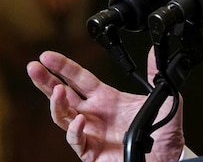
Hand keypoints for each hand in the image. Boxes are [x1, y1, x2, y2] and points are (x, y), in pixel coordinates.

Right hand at [26, 51, 184, 161]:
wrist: (168, 156)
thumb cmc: (163, 130)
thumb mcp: (164, 95)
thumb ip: (155, 73)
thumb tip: (153, 51)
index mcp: (107, 98)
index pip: (80, 78)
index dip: (64, 67)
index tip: (48, 56)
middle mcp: (95, 114)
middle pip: (63, 95)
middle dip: (46, 81)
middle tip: (34, 67)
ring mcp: (91, 133)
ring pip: (64, 117)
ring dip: (57, 103)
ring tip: (58, 90)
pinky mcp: (92, 152)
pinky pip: (77, 141)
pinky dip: (75, 130)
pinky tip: (80, 120)